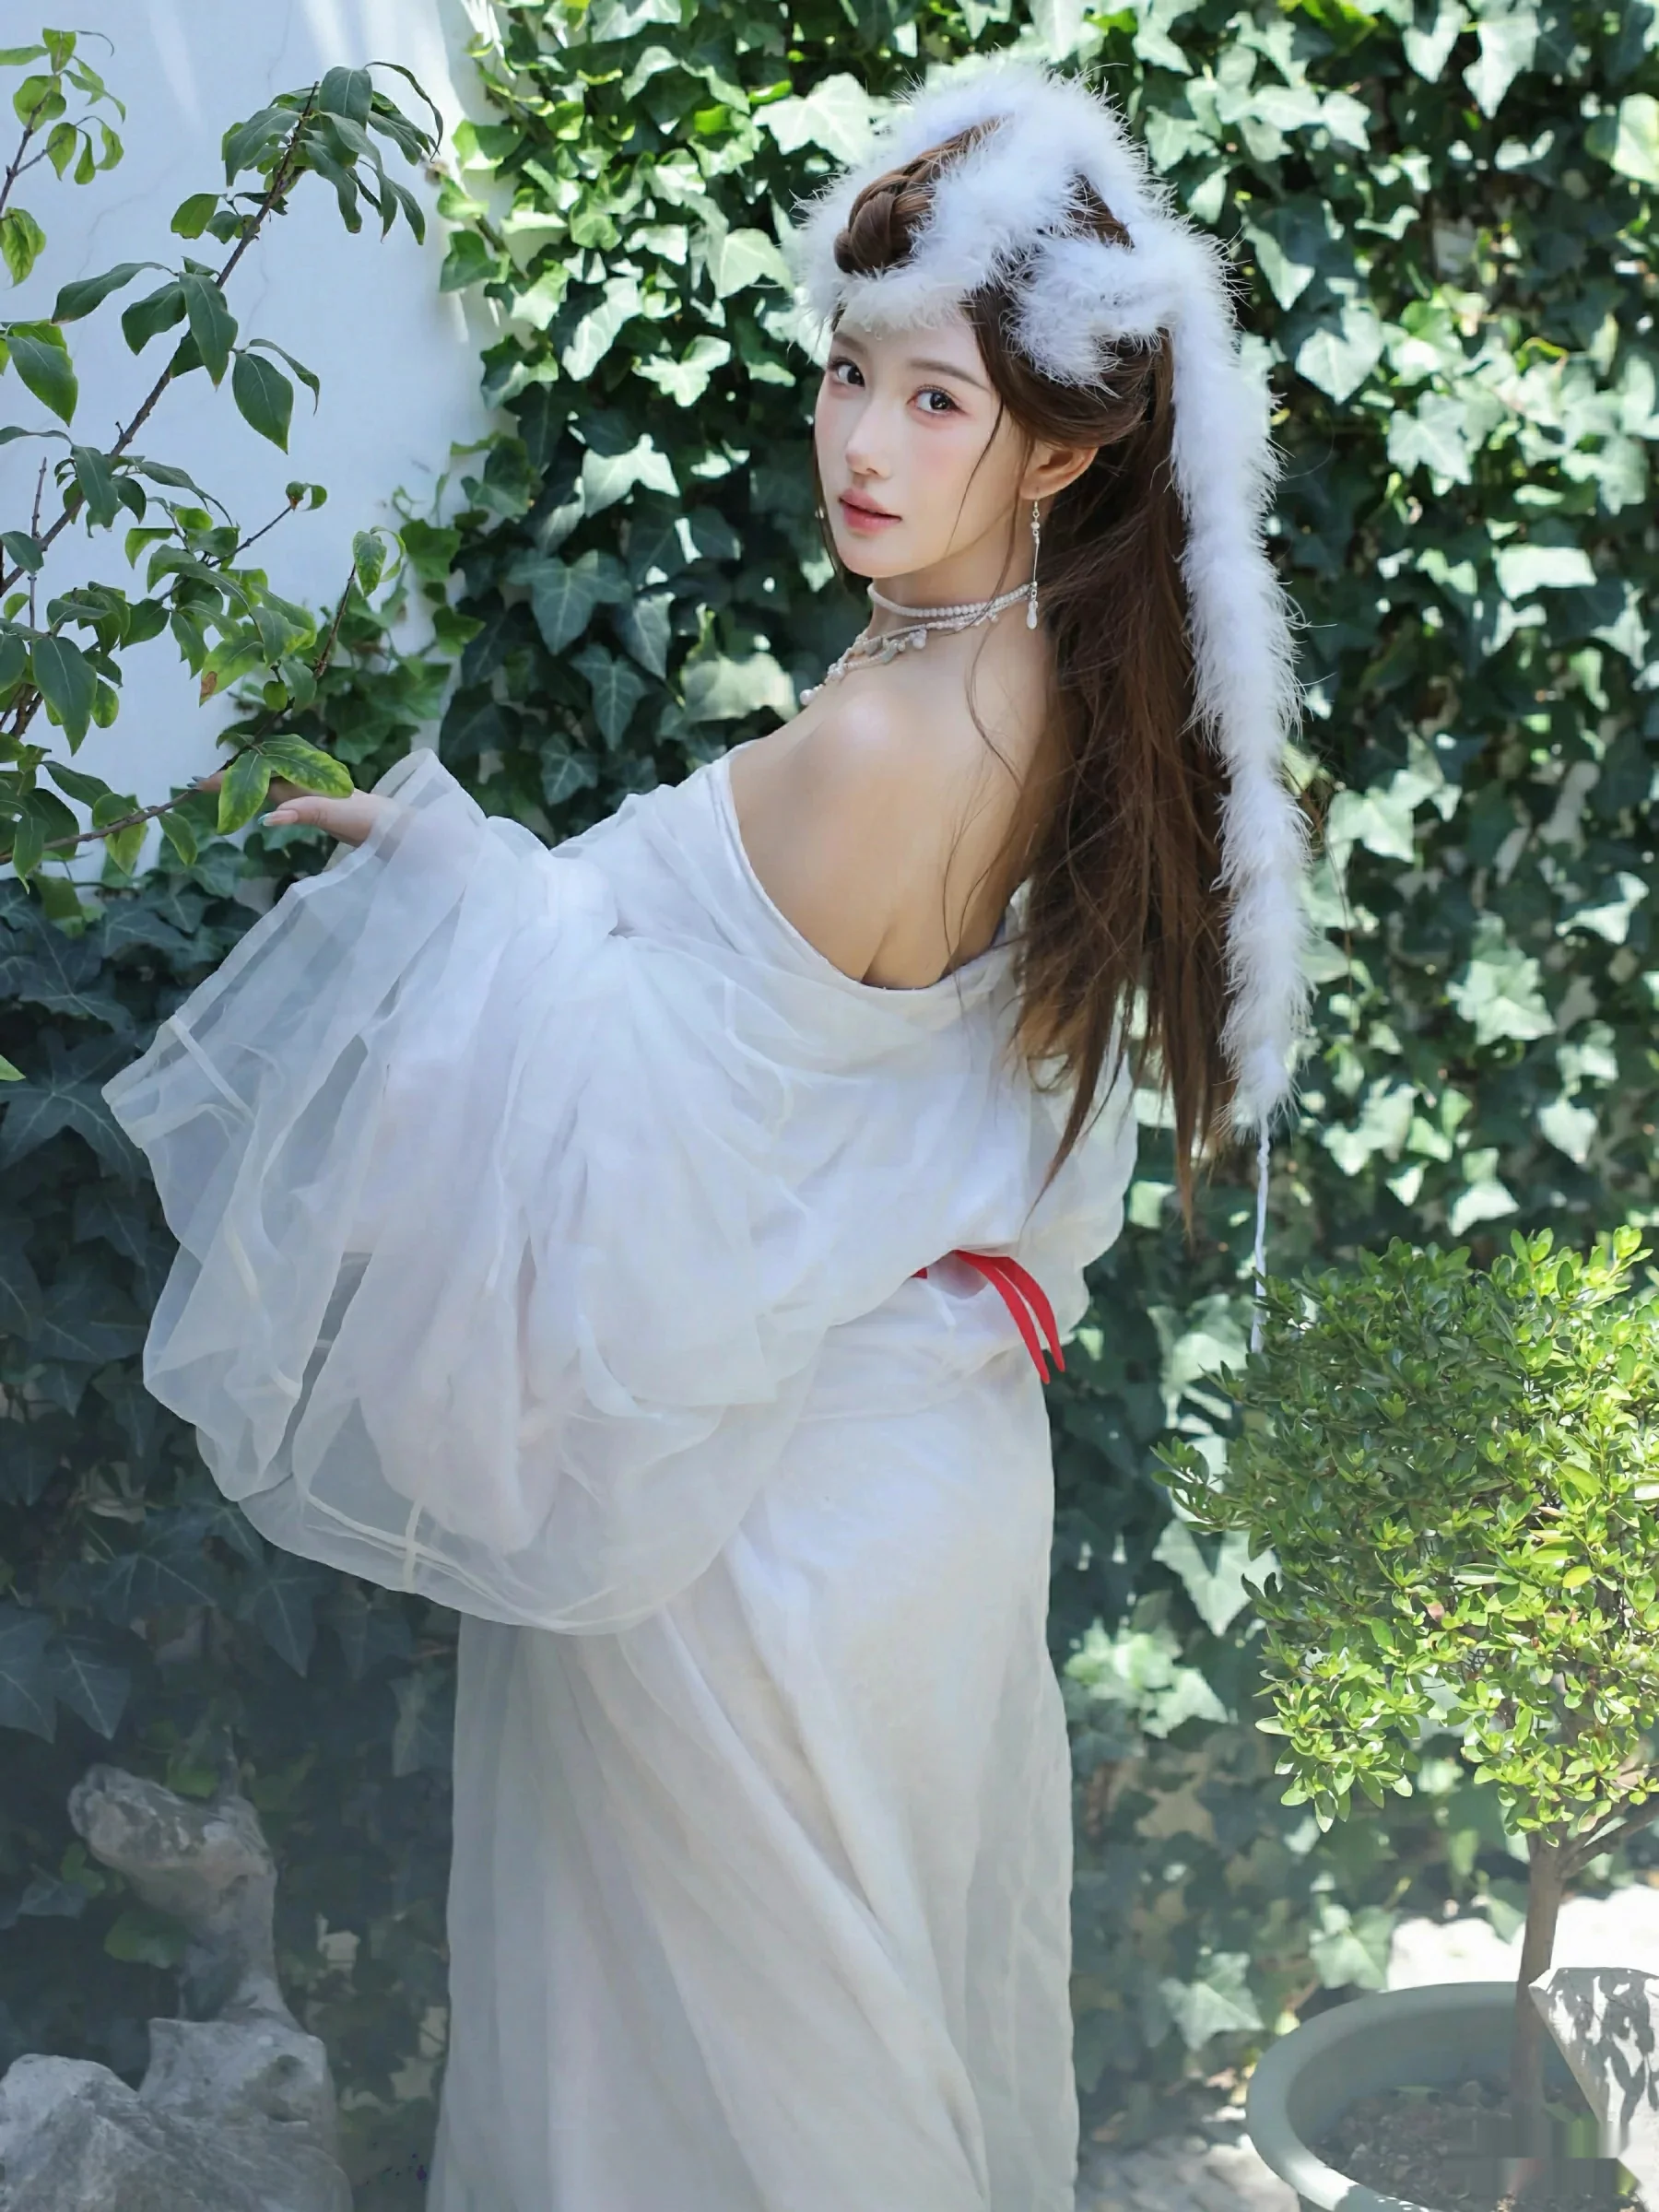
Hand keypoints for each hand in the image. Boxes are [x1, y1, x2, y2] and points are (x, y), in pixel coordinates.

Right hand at [196, 769, 388, 848]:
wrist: (406, 832)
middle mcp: (310, 785)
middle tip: (202, 784)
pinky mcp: (326, 810)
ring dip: (250, 786)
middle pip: (264, 776)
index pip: (262, 776)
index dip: (232, 779)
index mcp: (309, 782)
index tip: (201, 782)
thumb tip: (267, 816)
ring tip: (224, 789)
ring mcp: (318, 796)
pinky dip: (270, 800)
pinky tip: (267, 807)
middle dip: (234, 777)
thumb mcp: (339, 815)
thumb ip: (306, 812)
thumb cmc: (376, 821)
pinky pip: (289, 800)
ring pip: (275, 786)